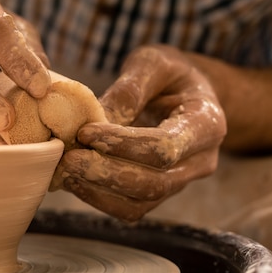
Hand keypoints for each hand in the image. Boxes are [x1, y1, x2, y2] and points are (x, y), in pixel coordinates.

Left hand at [52, 45, 226, 220]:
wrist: (186, 94)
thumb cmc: (170, 74)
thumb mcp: (154, 64)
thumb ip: (130, 88)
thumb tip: (98, 119)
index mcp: (207, 124)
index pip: (165, 147)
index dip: (122, 144)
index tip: (85, 132)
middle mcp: (201, 161)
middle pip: (154, 183)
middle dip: (106, 173)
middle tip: (68, 159)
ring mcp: (182, 181)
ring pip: (141, 202)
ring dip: (98, 191)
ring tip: (64, 171)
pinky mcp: (160, 192)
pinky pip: (131, 208)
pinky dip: (99, 198)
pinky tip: (73, 180)